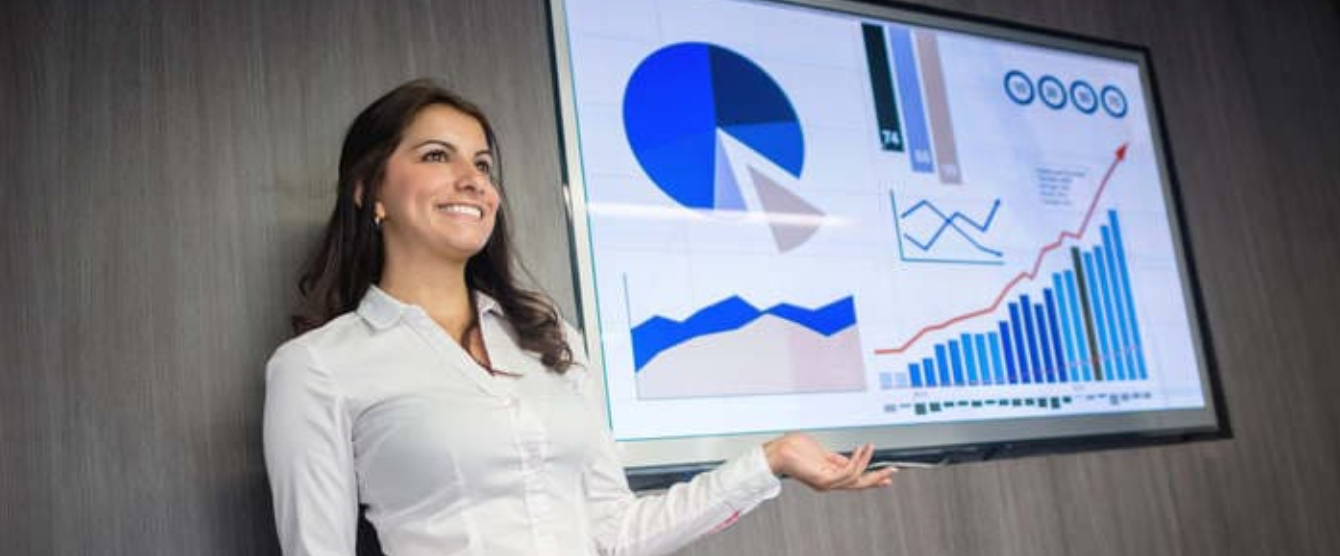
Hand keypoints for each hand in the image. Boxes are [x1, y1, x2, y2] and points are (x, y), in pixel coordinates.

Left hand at [762, 432, 895, 490]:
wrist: (777, 451)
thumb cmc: (794, 449)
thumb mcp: (822, 453)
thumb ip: (837, 458)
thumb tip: (854, 458)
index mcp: (829, 477)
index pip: (856, 481)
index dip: (873, 478)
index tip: (888, 475)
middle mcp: (829, 483)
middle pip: (859, 485)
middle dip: (877, 478)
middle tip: (893, 470)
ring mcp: (826, 483)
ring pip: (855, 479)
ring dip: (866, 461)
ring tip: (870, 447)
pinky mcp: (823, 479)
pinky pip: (847, 472)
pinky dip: (857, 460)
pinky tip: (860, 449)